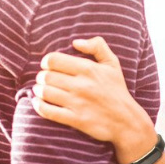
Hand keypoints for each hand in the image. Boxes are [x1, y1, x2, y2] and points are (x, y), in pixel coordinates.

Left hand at [33, 37, 154, 156]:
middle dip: (41, 77)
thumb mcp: (113, 64)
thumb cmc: (117, 91)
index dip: (46, 62)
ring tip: (41, 90)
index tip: (48, 66)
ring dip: (38, 90)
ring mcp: (77, 103)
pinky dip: (38, 106)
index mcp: (89, 69)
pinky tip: (38, 102)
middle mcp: (82, 85)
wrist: (126, 121)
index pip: (53, 59)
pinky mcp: (75, 119)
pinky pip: (47, 111)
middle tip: (44, 79)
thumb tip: (75, 42)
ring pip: (44, 92)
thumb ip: (97, 46)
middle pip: (46, 76)